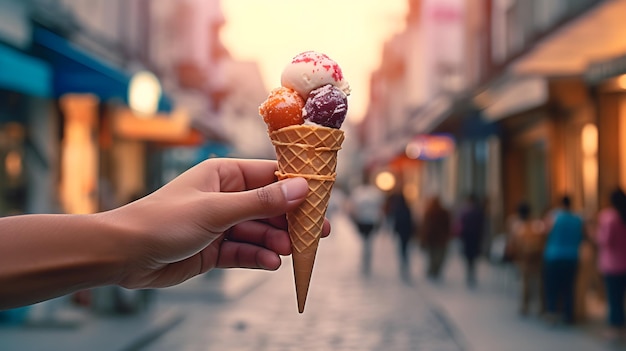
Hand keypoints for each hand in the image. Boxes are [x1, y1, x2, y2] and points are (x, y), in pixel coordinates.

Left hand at [106, 158, 330, 288]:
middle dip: (290, 220)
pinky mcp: (214, 249)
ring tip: (290, 252)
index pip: (269, 176)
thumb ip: (261, 202)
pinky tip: (271, 264)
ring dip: (275, 241)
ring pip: (258, 231)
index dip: (296, 187)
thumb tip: (301, 188)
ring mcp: (220, 224)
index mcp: (224, 175)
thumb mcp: (217, 210)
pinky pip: (243, 251)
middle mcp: (224, 197)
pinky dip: (258, 257)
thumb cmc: (163, 220)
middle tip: (316, 233)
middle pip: (268, 206)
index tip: (320, 199)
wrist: (123, 255)